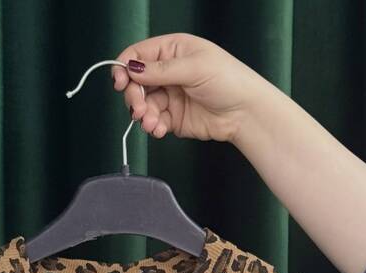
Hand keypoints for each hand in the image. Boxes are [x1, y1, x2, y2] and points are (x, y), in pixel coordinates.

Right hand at [111, 33, 258, 143]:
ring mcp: (170, 96)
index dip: (125, 67)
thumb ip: (161, 70)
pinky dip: (153, 127)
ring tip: (152, 123)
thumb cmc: (229, 80)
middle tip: (139, 108)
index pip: (138, 55)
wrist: (245, 112)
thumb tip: (133, 68)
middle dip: (134, 96)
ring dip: (143, 115)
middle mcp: (168, 72)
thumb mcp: (194, 67)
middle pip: (136, 83)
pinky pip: (154, 122)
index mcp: (172, 50)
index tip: (120, 82)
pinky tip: (159, 129)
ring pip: (143, 105)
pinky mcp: (173, 118)